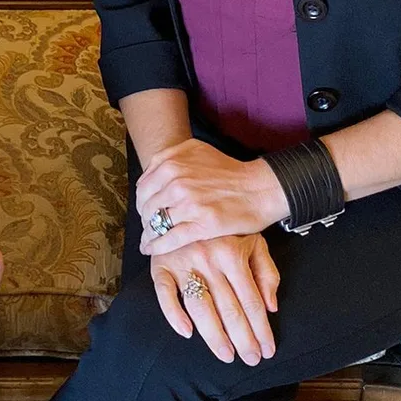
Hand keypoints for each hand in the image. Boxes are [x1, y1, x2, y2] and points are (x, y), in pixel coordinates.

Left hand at [137, 140, 287, 253]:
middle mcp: (177, 182)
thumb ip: (170, 157)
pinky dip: (156, 246)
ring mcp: (188, 204)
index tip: (145, 209)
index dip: (142, 201)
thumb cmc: (229, 171)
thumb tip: (150, 170)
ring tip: (148, 239)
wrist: (258, 189)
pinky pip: (170, 239)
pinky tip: (150, 249)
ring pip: (156, 223)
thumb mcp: (196, 150)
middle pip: (147, 207)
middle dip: (145, 219)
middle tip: (148, 226)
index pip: (143, 187)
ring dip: (149, 234)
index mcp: (172, 163)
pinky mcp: (201, 225)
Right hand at [151, 234, 279, 363]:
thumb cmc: (225, 226)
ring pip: (200, 306)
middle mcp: (209, 258)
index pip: (251, 300)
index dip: (261, 329)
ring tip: (226, 355)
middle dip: (242, 338)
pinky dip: (173, 313)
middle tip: (250, 359)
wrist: (188, 198)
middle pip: (229, 307)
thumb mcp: (253, 240)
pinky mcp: (161, 263)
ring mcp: (183, 261)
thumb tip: (271, 306)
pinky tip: (186, 333)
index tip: (267, 350)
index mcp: (233, 252)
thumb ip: (266, 272)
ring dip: (214, 335)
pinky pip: (164, 292)